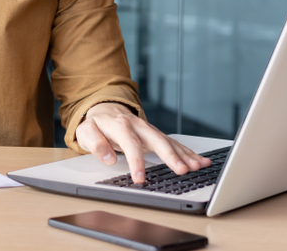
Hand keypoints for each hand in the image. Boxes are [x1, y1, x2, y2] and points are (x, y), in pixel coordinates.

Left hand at [75, 102, 210, 183]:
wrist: (105, 109)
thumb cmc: (96, 123)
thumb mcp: (86, 132)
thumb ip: (95, 143)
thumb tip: (109, 158)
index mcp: (120, 125)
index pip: (130, 143)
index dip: (136, 161)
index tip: (140, 178)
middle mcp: (138, 125)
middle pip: (157, 140)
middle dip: (171, 156)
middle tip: (181, 170)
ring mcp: (150, 130)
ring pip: (169, 141)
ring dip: (184, 154)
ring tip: (197, 166)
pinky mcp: (156, 135)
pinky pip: (174, 143)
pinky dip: (188, 152)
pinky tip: (200, 161)